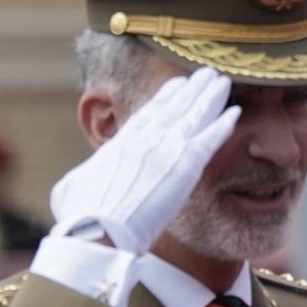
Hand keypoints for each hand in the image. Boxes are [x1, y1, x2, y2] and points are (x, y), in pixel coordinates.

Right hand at [49, 67, 240, 253]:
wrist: (97, 231)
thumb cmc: (79, 217)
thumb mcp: (72, 186)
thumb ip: (88, 175)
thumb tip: (85, 178)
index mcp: (120, 143)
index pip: (149, 113)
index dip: (166, 96)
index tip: (178, 84)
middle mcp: (145, 140)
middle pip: (175, 107)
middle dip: (192, 89)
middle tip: (207, 75)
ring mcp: (167, 151)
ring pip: (195, 116)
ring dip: (211, 98)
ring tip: (223, 83)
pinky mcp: (185, 167)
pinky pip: (210, 140)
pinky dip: (223, 125)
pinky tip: (234, 114)